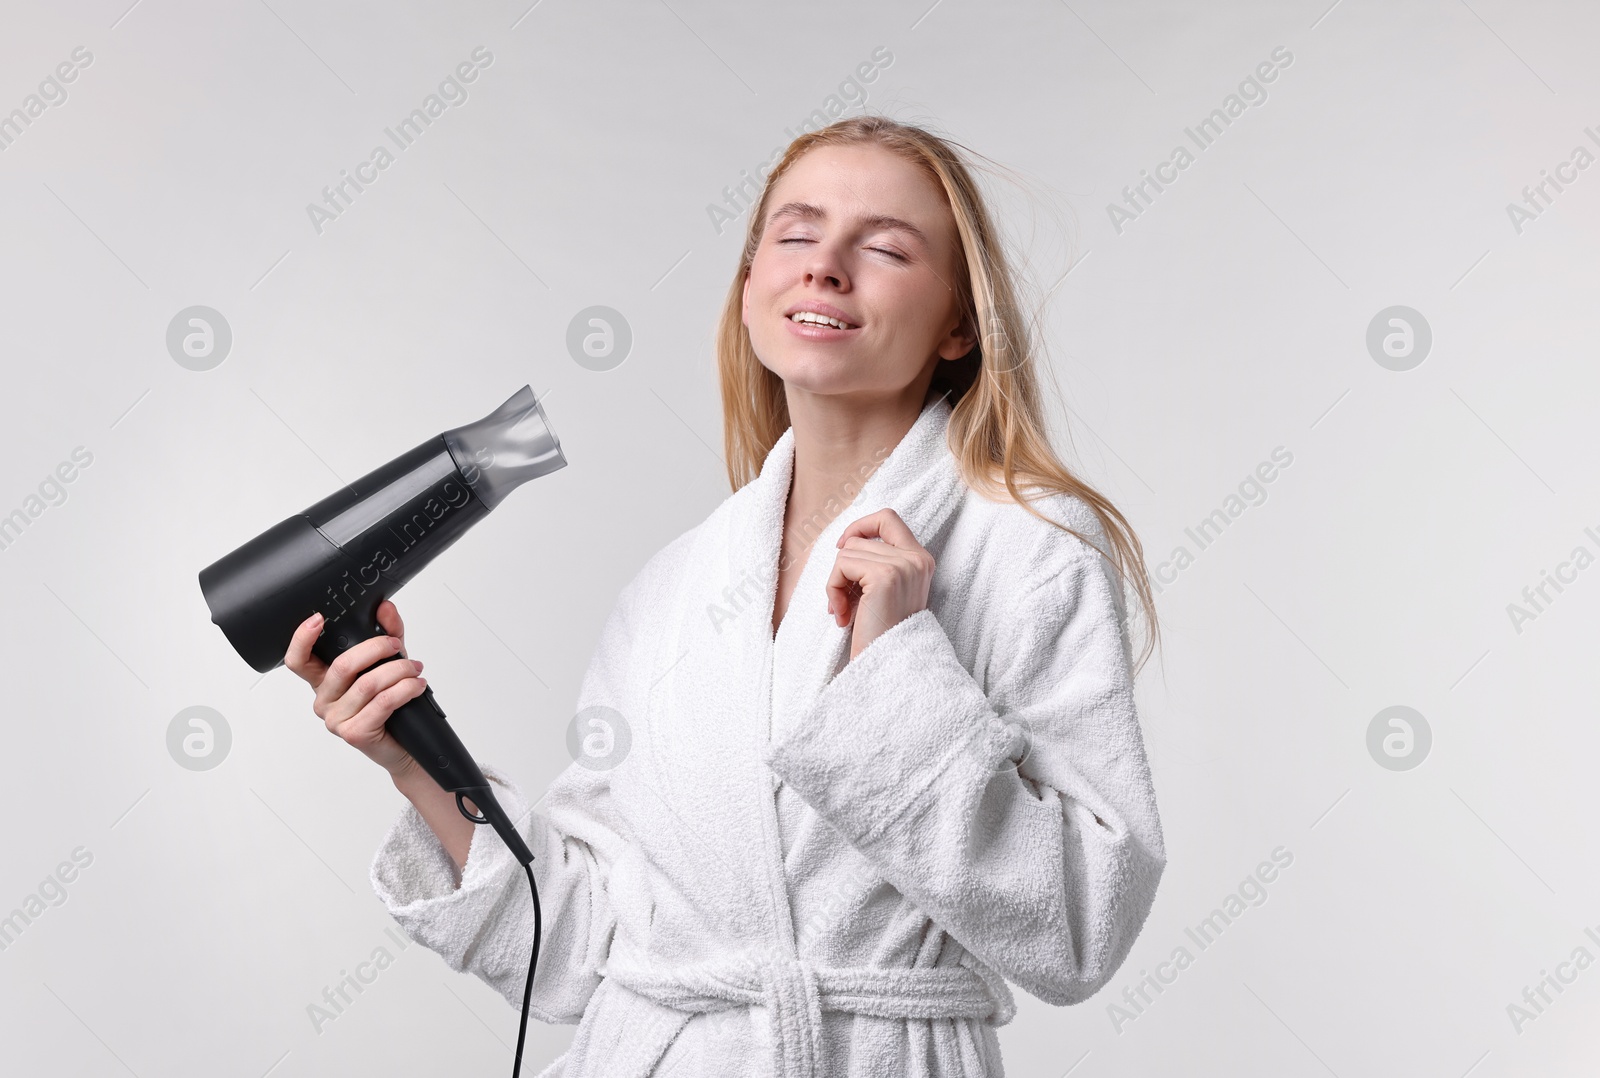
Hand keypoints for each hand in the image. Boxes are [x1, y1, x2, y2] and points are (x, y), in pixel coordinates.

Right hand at [283, 599, 427, 780]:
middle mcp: (324, 700)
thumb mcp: (389, 662)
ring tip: (415, 669)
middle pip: (342, 665)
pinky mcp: (354, 733)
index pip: (297, 660)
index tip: (318, 619)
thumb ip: (387, 633)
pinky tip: (416, 685)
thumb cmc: (392, 704)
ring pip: (367, 684)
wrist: (405, 747)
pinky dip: (405, 690)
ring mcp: (336, 719)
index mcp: (323, 681)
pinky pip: (382, 703)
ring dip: (398, 671)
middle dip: (376, 648)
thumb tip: (385, 608)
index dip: (301, 639)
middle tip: (396, 646)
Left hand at [823, 509, 934, 661]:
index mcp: (921, 560)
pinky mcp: (885, 576)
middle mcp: (917, 558)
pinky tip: (843, 617)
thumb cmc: (882, 634)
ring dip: (836, 583)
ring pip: (847, 552)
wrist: (890, 667)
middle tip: (843, 601)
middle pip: (859, 538)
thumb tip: (846, 541)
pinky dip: (833, 590)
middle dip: (843, 569)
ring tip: (845, 612)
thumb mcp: (885, 591)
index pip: (887, 517)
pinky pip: (842, 566)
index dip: (860, 526)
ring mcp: (903, 565)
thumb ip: (877, 563)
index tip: (843, 547)